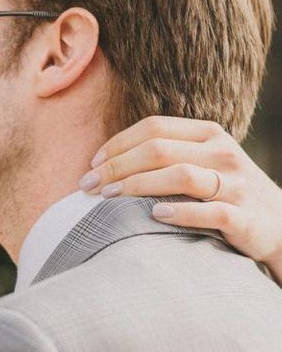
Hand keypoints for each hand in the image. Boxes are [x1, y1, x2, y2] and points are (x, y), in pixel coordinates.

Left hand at [78, 116, 281, 280]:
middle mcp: (222, 153)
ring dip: (138, 185)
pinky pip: (210, 212)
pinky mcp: (245, 217)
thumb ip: (163, 154)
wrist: (278, 223)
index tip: (92, 163)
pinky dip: (180, 212)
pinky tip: (155, 214)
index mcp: (207, 133)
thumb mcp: (199, 161)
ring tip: (110, 197)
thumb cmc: (222, 190)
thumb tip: (103, 162)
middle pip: (159, 150)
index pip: (153, 128)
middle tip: (89, 185)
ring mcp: (236, 184)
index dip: (117, 144)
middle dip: (117, 166)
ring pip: (180, 175)